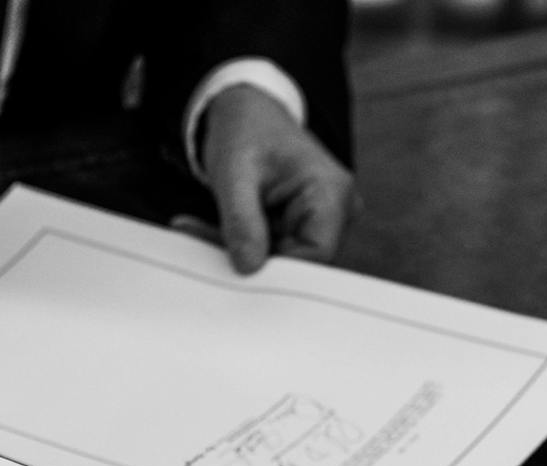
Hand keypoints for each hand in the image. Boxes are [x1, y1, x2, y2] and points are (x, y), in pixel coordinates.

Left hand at [199, 84, 355, 274]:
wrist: (247, 115)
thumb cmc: (246, 132)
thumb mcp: (234, 173)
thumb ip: (242, 221)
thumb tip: (249, 266)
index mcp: (332, 192)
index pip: (316, 255)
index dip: (277, 269)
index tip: (236, 266)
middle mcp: (337, 209)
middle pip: (300, 262)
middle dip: (253, 259)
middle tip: (210, 239)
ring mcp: (322, 219)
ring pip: (283, 261)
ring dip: (245, 252)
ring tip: (212, 227)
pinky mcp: (302, 226)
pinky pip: (274, 252)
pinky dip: (246, 246)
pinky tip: (224, 228)